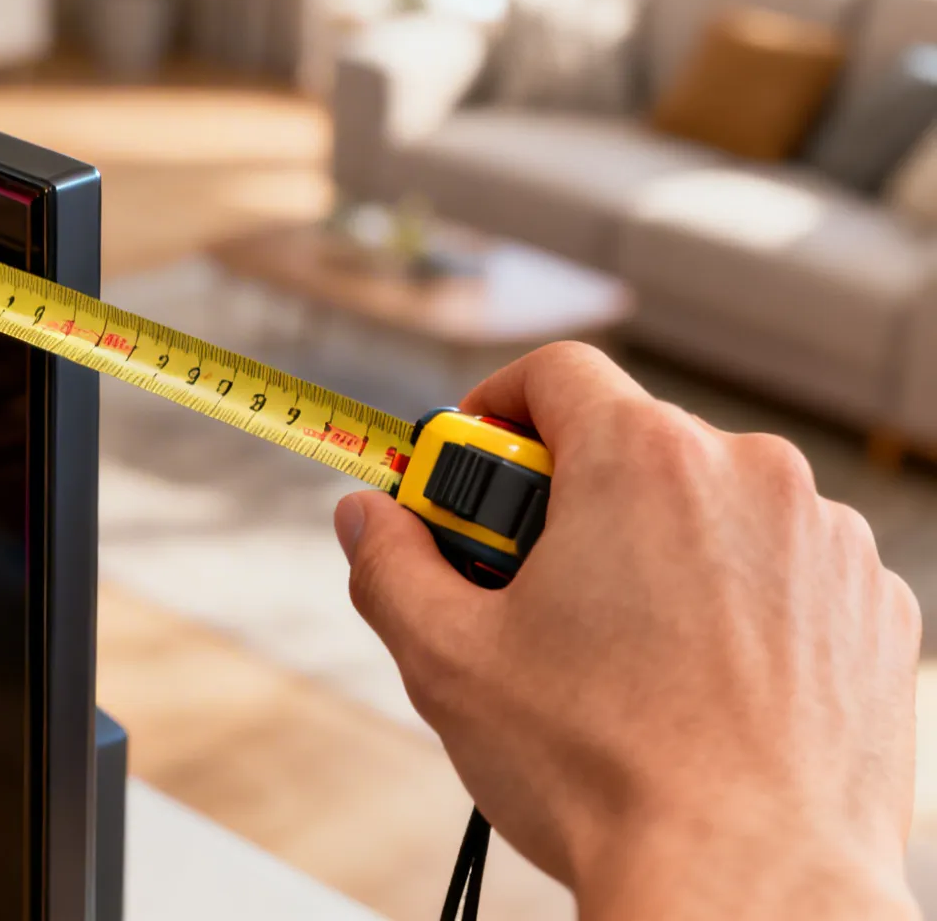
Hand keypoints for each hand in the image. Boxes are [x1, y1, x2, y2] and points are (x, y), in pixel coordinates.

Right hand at [334, 343, 919, 919]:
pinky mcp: (876, 610)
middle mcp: (751, 476)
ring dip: (657, 551)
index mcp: (643, 461)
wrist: (752, 887)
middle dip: (567, 499)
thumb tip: (366, 516)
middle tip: (523, 586)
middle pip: (632, 444)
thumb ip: (391, 563)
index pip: (555, 373)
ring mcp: (830, 543)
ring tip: (618, 658)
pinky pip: (785, 570)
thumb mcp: (449, 660)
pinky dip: (737, 604)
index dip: (494, 409)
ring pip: (712, 509)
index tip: (469, 471)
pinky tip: (696, 686)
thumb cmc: (605, 773)